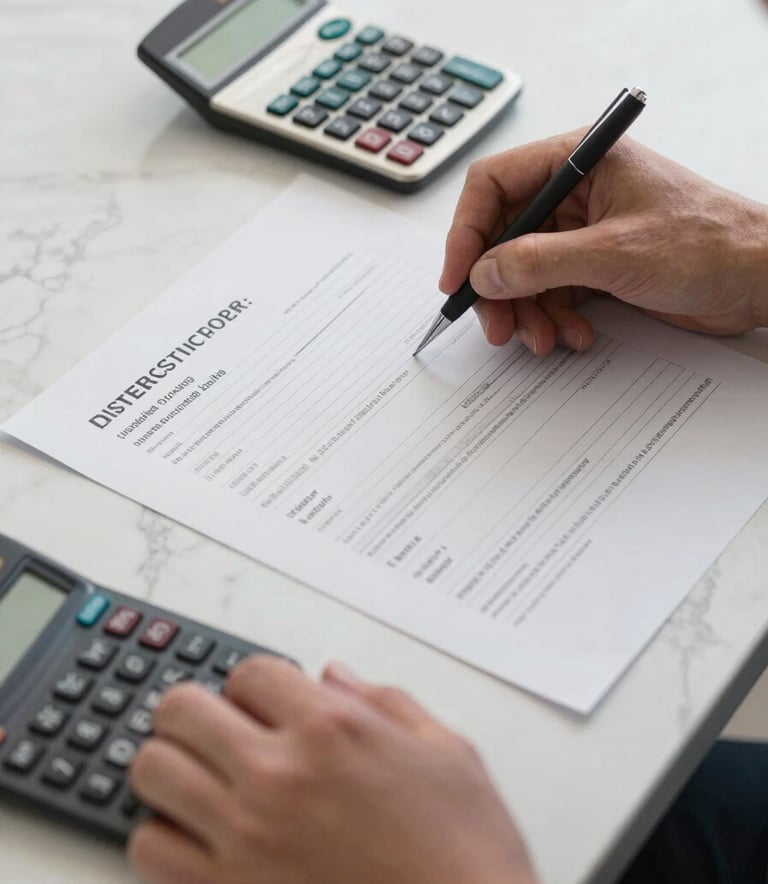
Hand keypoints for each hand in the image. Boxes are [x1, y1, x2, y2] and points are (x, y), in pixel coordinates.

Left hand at [128, 657, 537, 883]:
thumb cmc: (463, 851)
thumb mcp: (447, 752)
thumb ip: (386, 702)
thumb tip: (335, 675)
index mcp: (333, 728)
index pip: (249, 672)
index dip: (254, 683)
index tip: (262, 701)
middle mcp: (279, 775)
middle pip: (181, 709)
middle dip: (194, 711)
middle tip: (214, 728)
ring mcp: (246, 837)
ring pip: (152, 772)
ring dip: (169, 766)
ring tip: (197, 777)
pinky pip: (149, 850)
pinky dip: (161, 836)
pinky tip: (196, 836)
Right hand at [441, 132, 767, 353]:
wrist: (759, 279)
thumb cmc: (710, 244)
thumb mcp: (616, 254)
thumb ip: (541, 262)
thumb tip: (485, 272)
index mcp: (580, 162)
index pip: (495, 184)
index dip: (467, 232)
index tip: (458, 278)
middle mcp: (577, 193)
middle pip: (505, 236)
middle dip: (499, 286)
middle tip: (497, 326)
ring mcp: (585, 231)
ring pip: (525, 272)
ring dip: (527, 312)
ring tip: (543, 341)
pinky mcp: (596, 265)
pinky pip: (553, 293)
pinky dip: (555, 319)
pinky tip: (576, 336)